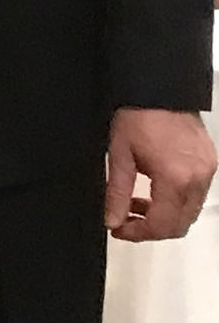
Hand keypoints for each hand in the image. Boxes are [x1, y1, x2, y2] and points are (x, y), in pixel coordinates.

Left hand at [105, 107, 215, 241]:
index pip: (162, 225)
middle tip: (125, 221)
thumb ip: (116, 192)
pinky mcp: (210, 163)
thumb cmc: (139, 115)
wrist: (159, 89)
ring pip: (190, 212)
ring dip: (163, 216)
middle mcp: (198, 178)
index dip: (138, 233)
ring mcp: (208, 171)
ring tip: (135, 204)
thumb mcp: (119, 155)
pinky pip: (196, 195)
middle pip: (180, 224)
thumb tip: (112, 220)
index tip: (119, 230)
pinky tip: (154, 190)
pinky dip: (176, 201)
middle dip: (151, 229)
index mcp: (175, 178)